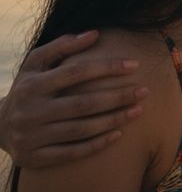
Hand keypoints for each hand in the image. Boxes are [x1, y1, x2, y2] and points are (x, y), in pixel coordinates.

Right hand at [0, 31, 146, 167]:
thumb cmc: (28, 87)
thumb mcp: (36, 63)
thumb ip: (63, 46)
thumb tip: (95, 33)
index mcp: (33, 85)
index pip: (76, 72)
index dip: (107, 67)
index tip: (134, 64)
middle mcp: (31, 111)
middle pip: (83, 104)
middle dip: (117, 97)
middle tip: (144, 91)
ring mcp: (32, 136)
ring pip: (81, 129)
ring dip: (113, 120)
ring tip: (138, 110)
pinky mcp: (35, 158)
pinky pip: (72, 152)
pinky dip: (97, 144)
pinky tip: (118, 134)